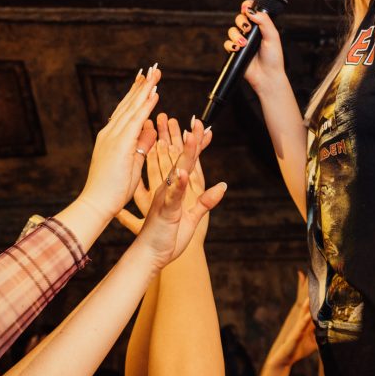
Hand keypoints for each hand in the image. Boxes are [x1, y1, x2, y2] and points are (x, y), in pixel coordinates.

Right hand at [77, 66, 160, 217]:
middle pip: (128, 105)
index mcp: (112, 138)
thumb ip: (141, 145)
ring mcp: (113, 137)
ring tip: (155, 75)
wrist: (97, 203)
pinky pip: (135, 121)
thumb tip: (150, 130)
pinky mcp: (119, 144)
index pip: (126, 112)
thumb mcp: (132, 163)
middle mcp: (110, 133)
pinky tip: (153, 94)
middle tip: (153, 69)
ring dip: (145, 90)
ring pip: (132, 108)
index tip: (145, 81)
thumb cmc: (112, 189)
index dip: (136, 95)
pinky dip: (144, 106)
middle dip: (141, 86)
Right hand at [134, 117, 226, 269]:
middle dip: (188, 139)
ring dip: (184, 154)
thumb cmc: (168, 237)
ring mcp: (166, 197)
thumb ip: (207, 200)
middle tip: (194, 119)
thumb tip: (223, 186)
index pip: (188, 162)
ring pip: (177, 171)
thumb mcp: (194, 217)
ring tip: (190, 135)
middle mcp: (169, 188)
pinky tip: (183, 173)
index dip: (196, 144)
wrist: (151, 256)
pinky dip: (178, 184)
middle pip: (181, 159)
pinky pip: (173, 195)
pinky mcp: (165, 211)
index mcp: (175, 188)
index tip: (201, 125)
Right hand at [225, 0, 286, 91]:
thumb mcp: (273, 36)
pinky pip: (227, 43)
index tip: (246, 8)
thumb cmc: (273, 58)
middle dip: (241, 21)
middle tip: (248, 28)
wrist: (267, 76)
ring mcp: (242, 42)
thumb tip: (251, 11)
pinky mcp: (235, 51)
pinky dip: (230, 45)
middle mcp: (250, 33)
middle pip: (238, 18)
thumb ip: (264, 21)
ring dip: (236, 35)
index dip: (246, 7)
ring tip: (244, 43)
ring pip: (231, 30)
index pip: (251, 11)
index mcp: (260, 27)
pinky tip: (238, 48)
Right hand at [281, 272, 316, 365]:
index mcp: (306, 323)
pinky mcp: (295, 335)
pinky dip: (305, 320)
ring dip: (309, 304)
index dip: (318, 298)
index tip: (325, 288)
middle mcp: (301, 322)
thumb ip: (321, 336)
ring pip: (304, 313)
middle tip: (318, 284)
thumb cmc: (298, 349)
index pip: (313, 308)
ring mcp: (297, 327)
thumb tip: (332, 333)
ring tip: (314, 294)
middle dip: (312, 296)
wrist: (284, 358)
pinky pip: (301, 326)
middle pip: (307, 306)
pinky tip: (309, 315)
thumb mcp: (313, 342)